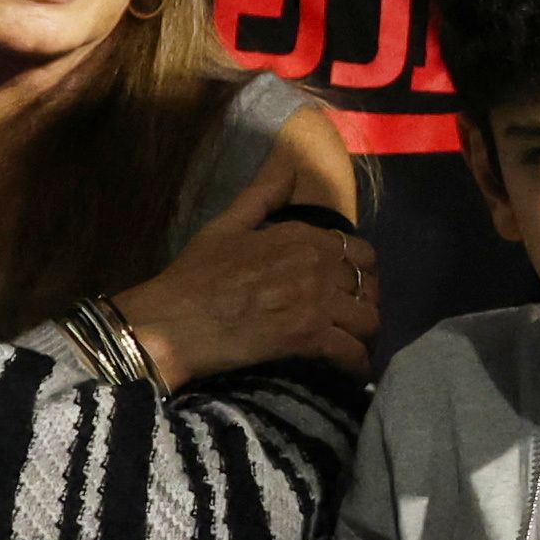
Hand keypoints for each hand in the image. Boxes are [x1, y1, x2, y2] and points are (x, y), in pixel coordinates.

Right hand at [113, 184, 375, 390]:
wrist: (170, 323)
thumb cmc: (193, 278)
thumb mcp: (225, 225)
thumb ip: (261, 195)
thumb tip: (287, 165)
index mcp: (299, 235)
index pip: (358, 251)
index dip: (360, 273)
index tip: (349, 291)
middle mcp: (315, 263)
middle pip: (369, 285)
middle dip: (366, 305)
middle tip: (353, 324)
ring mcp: (315, 300)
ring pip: (369, 320)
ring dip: (366, 337)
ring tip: (354, 348)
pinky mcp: (308, 336)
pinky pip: (352, 352)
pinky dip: (357, 366)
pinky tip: (350, 374)